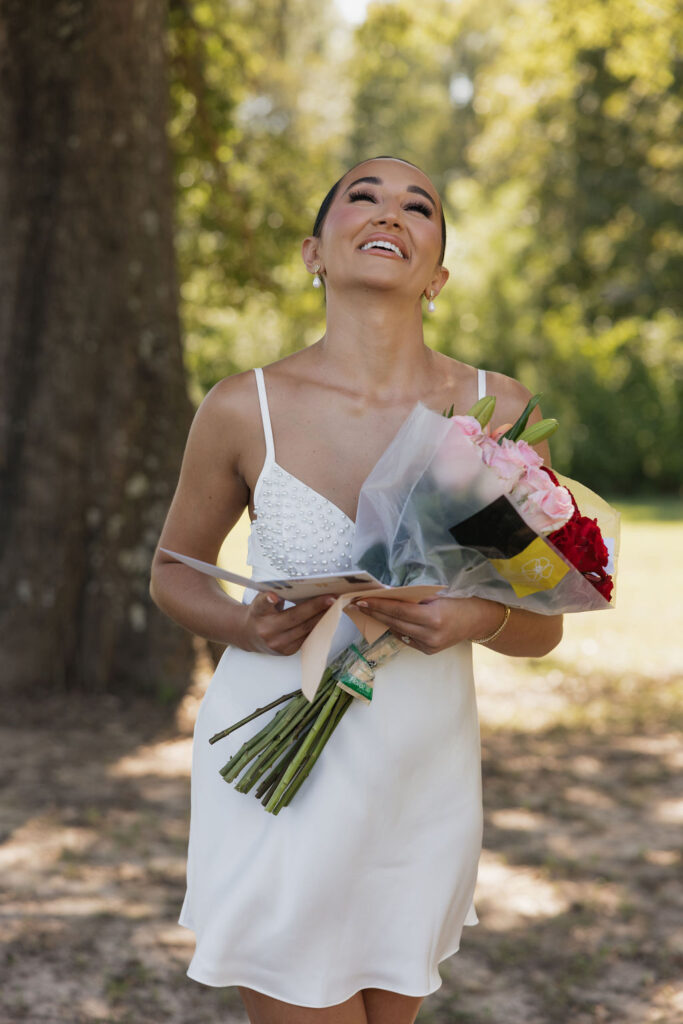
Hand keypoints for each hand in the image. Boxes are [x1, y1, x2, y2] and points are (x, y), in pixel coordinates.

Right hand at [241, 592, 335, 655]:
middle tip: (331, 598)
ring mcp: (277, 643)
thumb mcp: (261, 602)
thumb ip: (275, 595)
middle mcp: (265, 629)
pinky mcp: (286, 651)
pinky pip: (306, 637)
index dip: (267, 600)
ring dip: (321, 617)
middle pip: (293, 617)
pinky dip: (317, 626)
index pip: (261, 605)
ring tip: (333, 606)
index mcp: (257, 612)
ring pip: (304, 629)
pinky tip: (326, 617)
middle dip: (315, 607)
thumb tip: (300, 587)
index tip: (273, 596)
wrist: (249, 636)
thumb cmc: (260, 614)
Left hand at [351, 595, 501, 654]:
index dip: (379, 605)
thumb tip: (388, 594)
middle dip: (375, 612)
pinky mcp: (428, 651)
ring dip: (382, 620)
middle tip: (358, 604)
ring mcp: (428, 645)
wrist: (477, 621)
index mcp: (433, 617)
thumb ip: (413, 597)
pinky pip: (405, 638)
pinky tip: (385, 620)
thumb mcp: (437, 596)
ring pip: (398, 631)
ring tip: (368, 611)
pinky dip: (395, 628)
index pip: (399, 611)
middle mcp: (429, 634)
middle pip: (395, 622)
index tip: (363, 600)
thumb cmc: (459, 602)